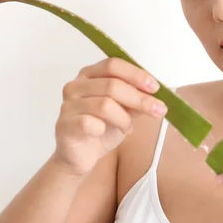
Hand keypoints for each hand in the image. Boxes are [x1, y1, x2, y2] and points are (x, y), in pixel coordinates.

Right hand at [51, 57, 167, 175]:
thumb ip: (135, 101)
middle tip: (158, 109)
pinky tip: (104, 133)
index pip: (113, 65)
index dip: (136, 75)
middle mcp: (76, 86)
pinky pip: (90, 123)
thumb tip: (155, 94)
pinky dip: (104, 128)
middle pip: (112, 85)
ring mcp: (68, 105)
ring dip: (123, 118)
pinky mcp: (64, 125)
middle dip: (139, 98)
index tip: (155, 87)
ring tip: (127, 127)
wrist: (79, 156)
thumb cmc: (100, 129)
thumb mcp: (124, 112)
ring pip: (105, 104)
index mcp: (89, 75)